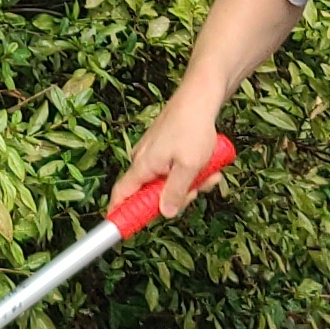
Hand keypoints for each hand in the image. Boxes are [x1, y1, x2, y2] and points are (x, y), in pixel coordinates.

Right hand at [116, 103, 231, 221]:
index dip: (120, 213)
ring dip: (191, 182)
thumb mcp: (189, 166)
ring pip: (168, 181)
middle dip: (178, 196)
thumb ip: (175, 192)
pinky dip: (190, 170)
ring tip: (209, 172)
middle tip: (197, 190)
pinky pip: (174, 169)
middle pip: (152, 193)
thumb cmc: (193, 128)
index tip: (122, 229)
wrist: (200, 98)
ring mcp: (154, 154)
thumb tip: (165, 213)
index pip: (122, 195)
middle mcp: (143, 161)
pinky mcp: (164, 149)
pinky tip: (207, 163)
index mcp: (143, 166)